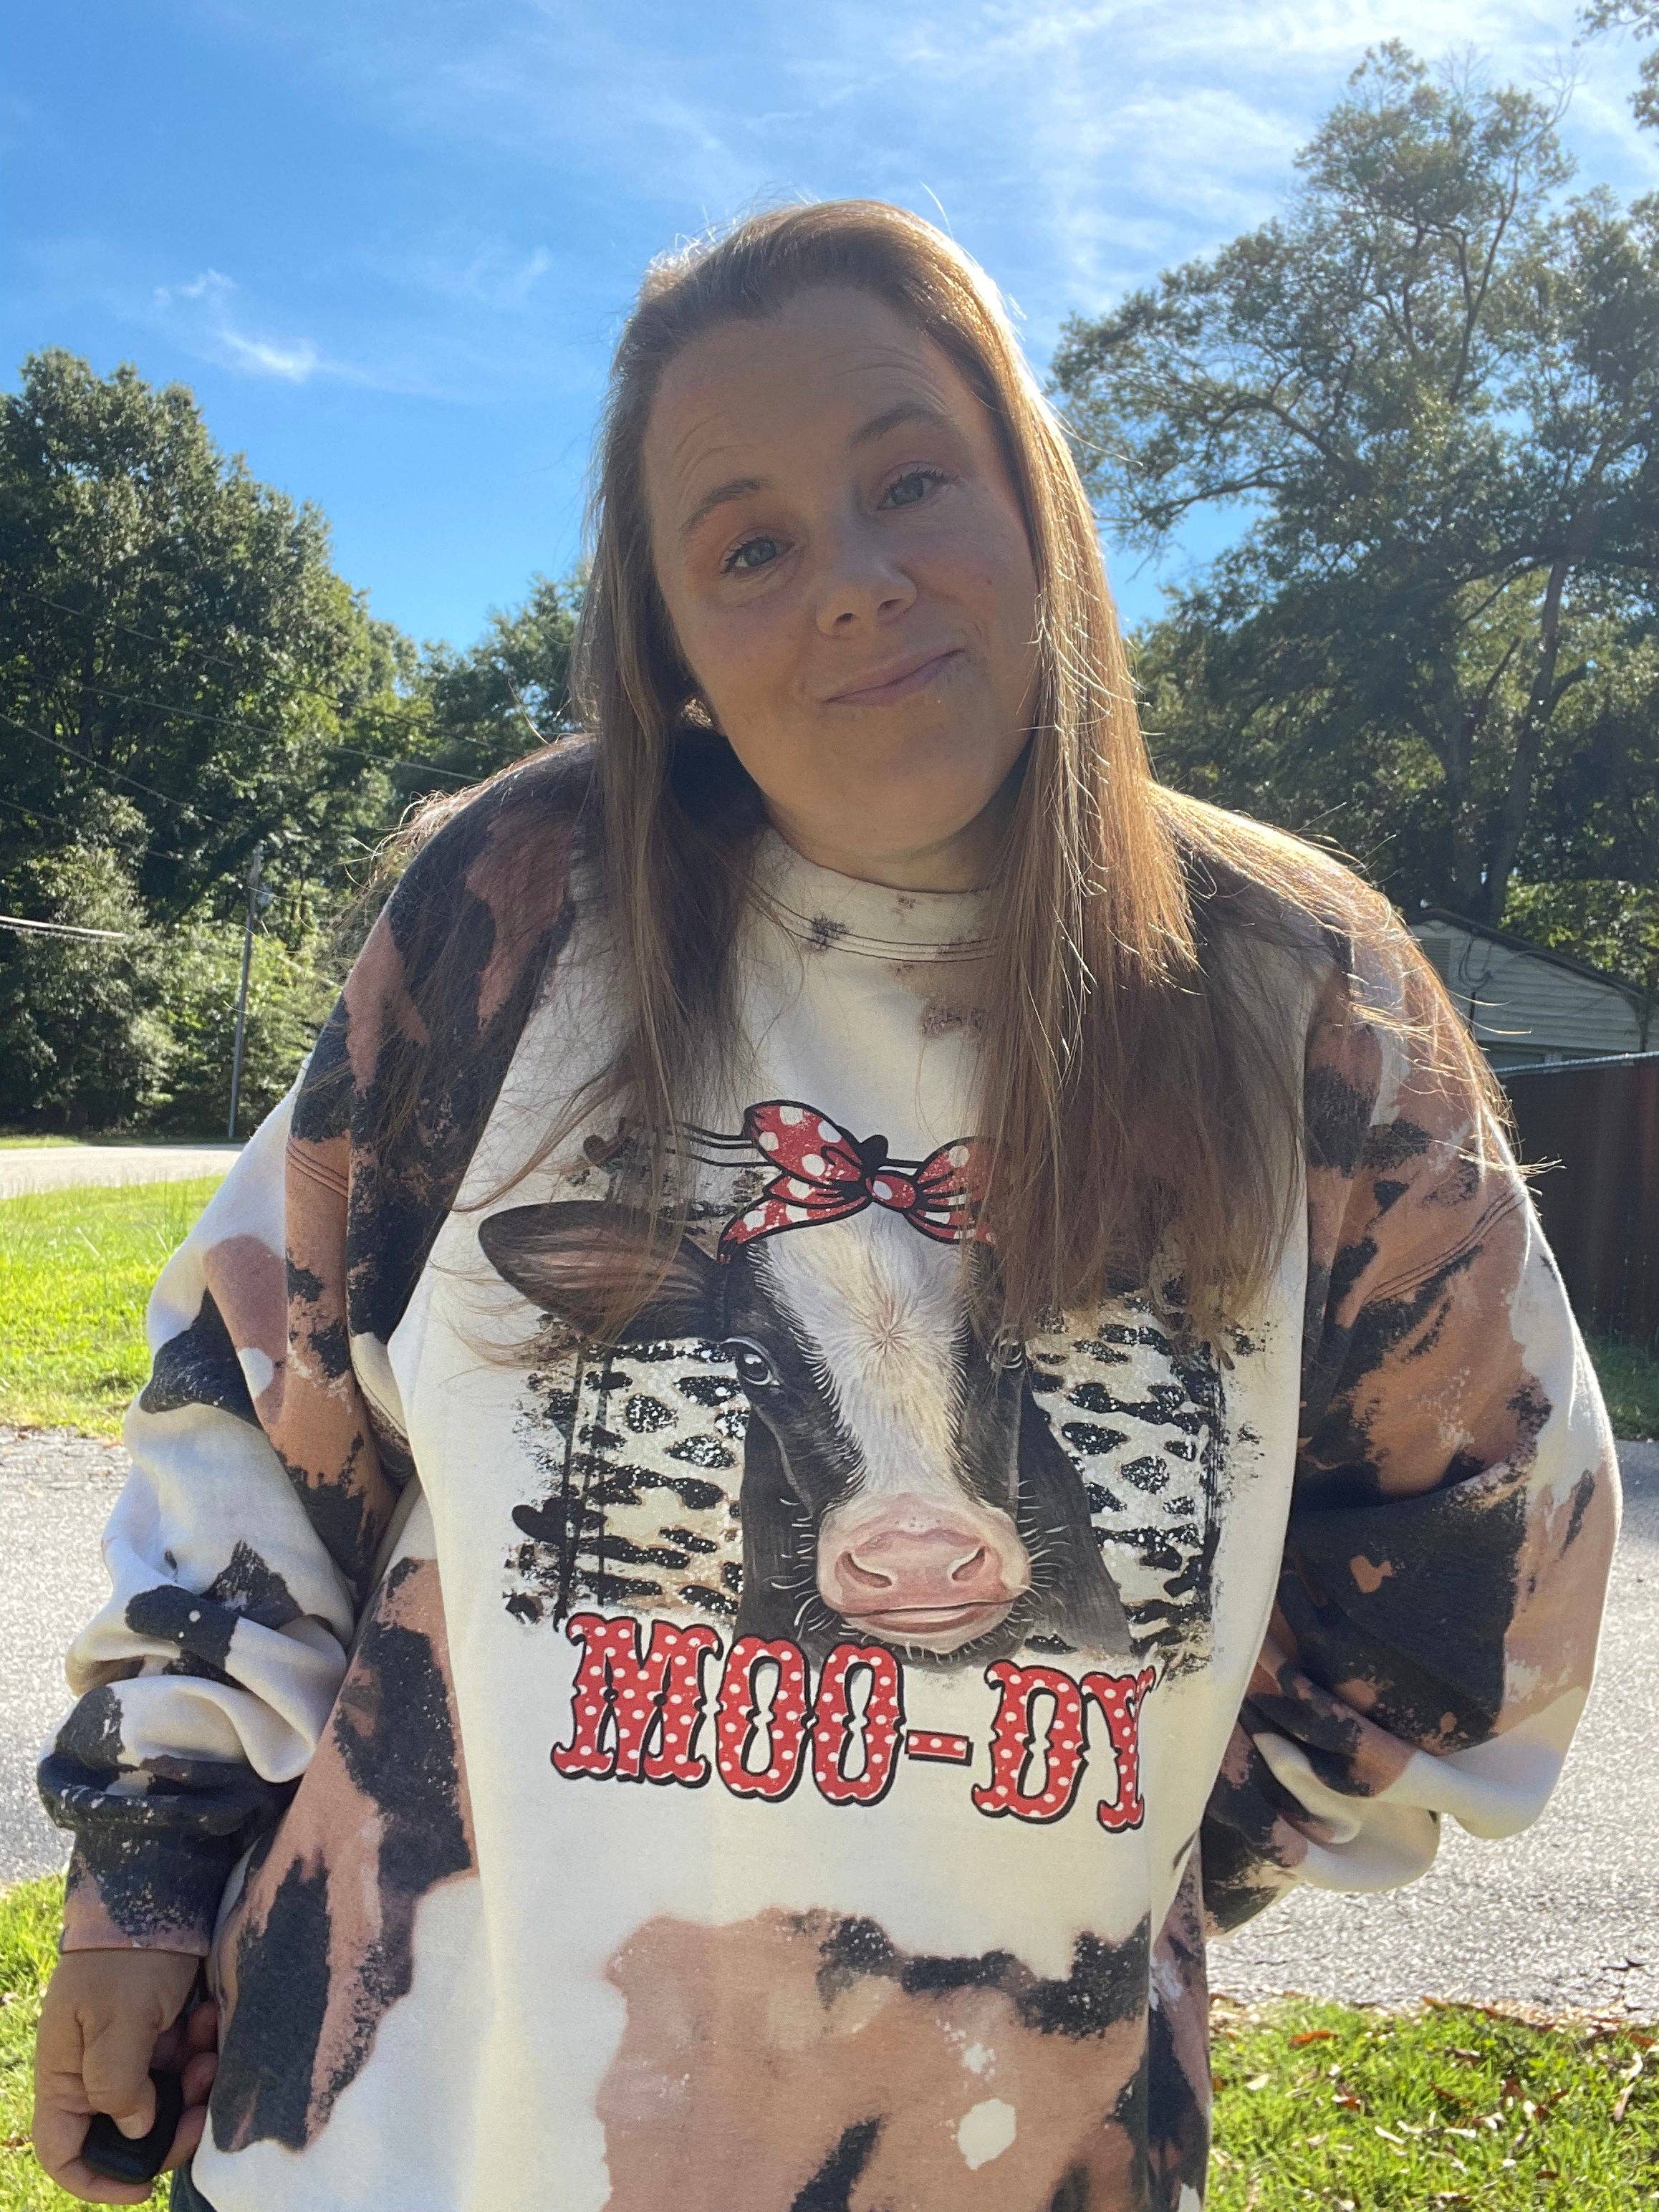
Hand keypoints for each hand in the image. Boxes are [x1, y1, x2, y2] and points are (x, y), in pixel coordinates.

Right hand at [32, 1948, 218, 2204]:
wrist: (162, 1894)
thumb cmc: (128, 1954)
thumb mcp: (118, 2018)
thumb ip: (118, 2082)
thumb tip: (134, 2132)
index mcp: (66, 2074)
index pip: (64, 2151)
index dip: (97, 2181)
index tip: (144, 2185)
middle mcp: (96, 2070)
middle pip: (127, 2132)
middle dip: (168, 2124)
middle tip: (200, 2095)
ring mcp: (133, 2051)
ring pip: (166, 2099)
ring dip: (193, 2083)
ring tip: (208, 2043)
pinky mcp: (167, 2032)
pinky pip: (187, 2064)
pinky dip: (202, 2050)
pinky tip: (210, 2019)